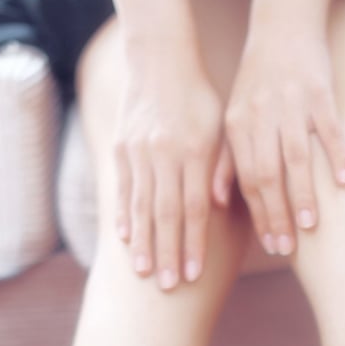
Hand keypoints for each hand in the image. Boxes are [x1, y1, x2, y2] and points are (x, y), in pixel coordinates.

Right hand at [113, 36, 229, 288]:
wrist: (160, 59)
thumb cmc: (200, 97)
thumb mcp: (220, 125)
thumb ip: (222, 165)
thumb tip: (220, 206)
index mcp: (193, 151)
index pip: (195, 207)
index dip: (194, 243)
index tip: (193, 273)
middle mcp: (163, 154)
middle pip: (166, 214)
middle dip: (166, 253)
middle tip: (166, 286)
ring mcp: (139, 152)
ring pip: (141, 205)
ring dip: (141, 242)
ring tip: (140, 272)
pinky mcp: (121, 148)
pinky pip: (122, 188)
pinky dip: (124, 214)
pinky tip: (124, 238)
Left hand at [222, 24, 344, 254]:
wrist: (283, 25)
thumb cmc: (258, 80)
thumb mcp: (233, 117)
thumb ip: (226, 159)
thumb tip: (217, 202)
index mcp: (237, 126)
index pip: (246, 181)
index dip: (257, 216)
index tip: (269, 245)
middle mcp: (261, 118)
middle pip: (267, 176)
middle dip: (276, 215)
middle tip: (286, 247)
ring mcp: (291, 105)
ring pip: (296, 158)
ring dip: (304, 194)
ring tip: (312, 226)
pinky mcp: (319, 92)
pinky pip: (329, 130)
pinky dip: (338, 156)